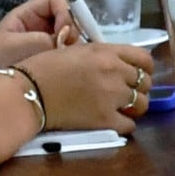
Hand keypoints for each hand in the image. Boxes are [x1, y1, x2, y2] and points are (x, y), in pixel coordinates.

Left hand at [0, 0, 81, 57]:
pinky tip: (65, 64)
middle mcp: (40, 24)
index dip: (65, 11)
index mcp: (28, 13)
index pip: (56, 0)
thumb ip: (45, 39)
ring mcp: (47, 40)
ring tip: (64, 58)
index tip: (64, 32)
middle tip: (67, 47)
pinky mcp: (51, 56)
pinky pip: (67, 50)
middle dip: (72, 29)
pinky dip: (70, 55)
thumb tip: (69, 40)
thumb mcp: (17, 45)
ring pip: (70, 34)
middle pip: (67, 16)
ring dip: (72, 44)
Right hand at [22, 41, 153, 131]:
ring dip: (135, 107)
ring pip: (142, 104)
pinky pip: (130, 125)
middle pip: (145, 82)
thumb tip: (115, 63)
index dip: (144, 68)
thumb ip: (100, 55)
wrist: (29, 93)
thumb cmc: (44, 68)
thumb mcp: (76, 50)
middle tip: (126, 93)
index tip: (136, 74)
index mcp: (107, 52)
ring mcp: (112, 97)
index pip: (144, 58)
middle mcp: (115, 72)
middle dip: (138, 88)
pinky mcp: (105, 120)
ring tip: (122, 109)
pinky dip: (124, 124)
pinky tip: (113, 122)